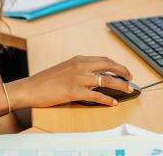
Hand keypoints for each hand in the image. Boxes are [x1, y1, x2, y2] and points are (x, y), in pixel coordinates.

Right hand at [9, 55, 133, 107]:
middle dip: (122, 71)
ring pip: (106, 80)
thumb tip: (94, 77)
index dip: (116, 65)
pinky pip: (96, 95)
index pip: (103, 59)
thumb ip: (79, 70)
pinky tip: (113, 102)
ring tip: (128, 90)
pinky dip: (107, 99)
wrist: (31, 88)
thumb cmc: (46, 80)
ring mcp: (78, 78)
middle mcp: (80, 66)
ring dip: (120, 85)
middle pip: (108, 65)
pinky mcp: (74, 91)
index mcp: (78, 59)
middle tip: (131, 78)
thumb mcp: (65, 68)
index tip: (124, 71)